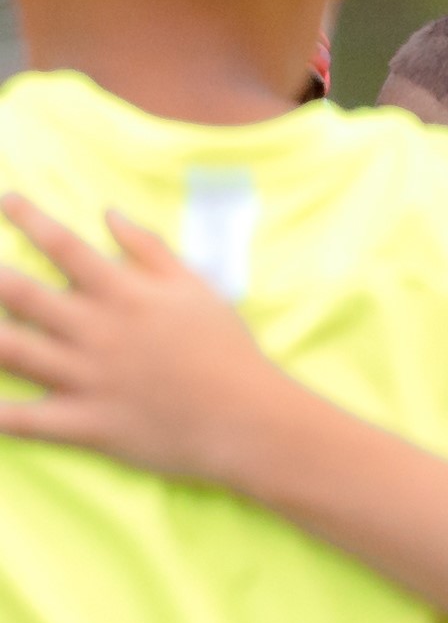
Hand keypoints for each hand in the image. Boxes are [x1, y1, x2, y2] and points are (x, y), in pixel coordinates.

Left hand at [0, 193, 306, 484]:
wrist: (248, 416)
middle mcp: (97, 331)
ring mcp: (86, 378)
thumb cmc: (226, 348)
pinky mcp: (84, 423)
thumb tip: (108, 212)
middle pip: (22, 295)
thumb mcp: (195, 288)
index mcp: (125, 294)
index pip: (65, 246)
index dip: (30, 219)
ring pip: (11, 352)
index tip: (9, 199)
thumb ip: (149, 249)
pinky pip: (24, 419)